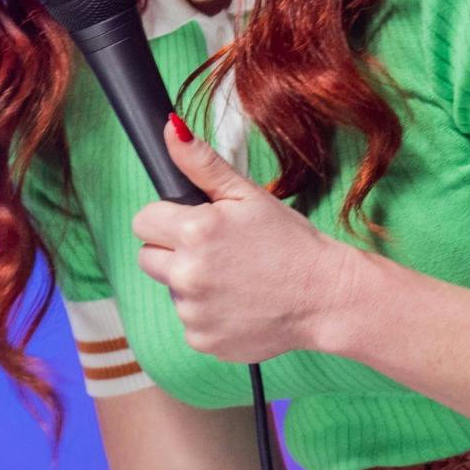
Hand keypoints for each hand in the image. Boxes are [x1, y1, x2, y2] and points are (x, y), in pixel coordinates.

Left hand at [131, 113, 356, 362]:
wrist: (326, 297)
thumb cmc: (290, 241)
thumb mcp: (247, 194)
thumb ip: (201, 163)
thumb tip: (170, 128)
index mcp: (195, 231)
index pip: (143, 221)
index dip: (167, 219)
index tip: (193, 223)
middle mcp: (187, 274)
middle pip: (148, 257)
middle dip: (174, 251)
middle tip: (217, 250)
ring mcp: (193, 312)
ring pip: (171, 290)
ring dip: (193, 284)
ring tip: (235, 278)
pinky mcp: (202, 341)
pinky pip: (190, 321)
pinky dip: (208, 314)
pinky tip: (239, 304)